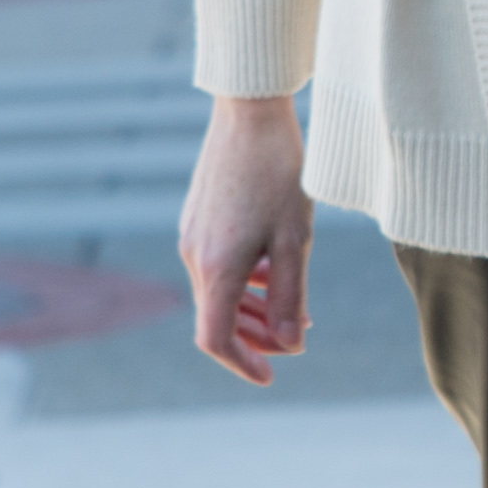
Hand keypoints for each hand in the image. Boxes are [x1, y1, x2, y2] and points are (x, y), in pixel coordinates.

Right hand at [180, 94, 317, 384]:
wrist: (250, 112)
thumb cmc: (279, 172)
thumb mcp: (295, 239)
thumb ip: (291, 297)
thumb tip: (291, 345)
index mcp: (217, 267)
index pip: (216, 339)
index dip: (243, 363)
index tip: (271, 375)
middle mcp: (195, 256)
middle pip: (218, 318)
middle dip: (256, 338)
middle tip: (294, 344)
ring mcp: (192, 236)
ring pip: (218, 291)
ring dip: (253, 310)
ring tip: (295, 314)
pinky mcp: (197, 218)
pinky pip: (217, 266)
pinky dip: (244, 281)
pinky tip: (275, 273)